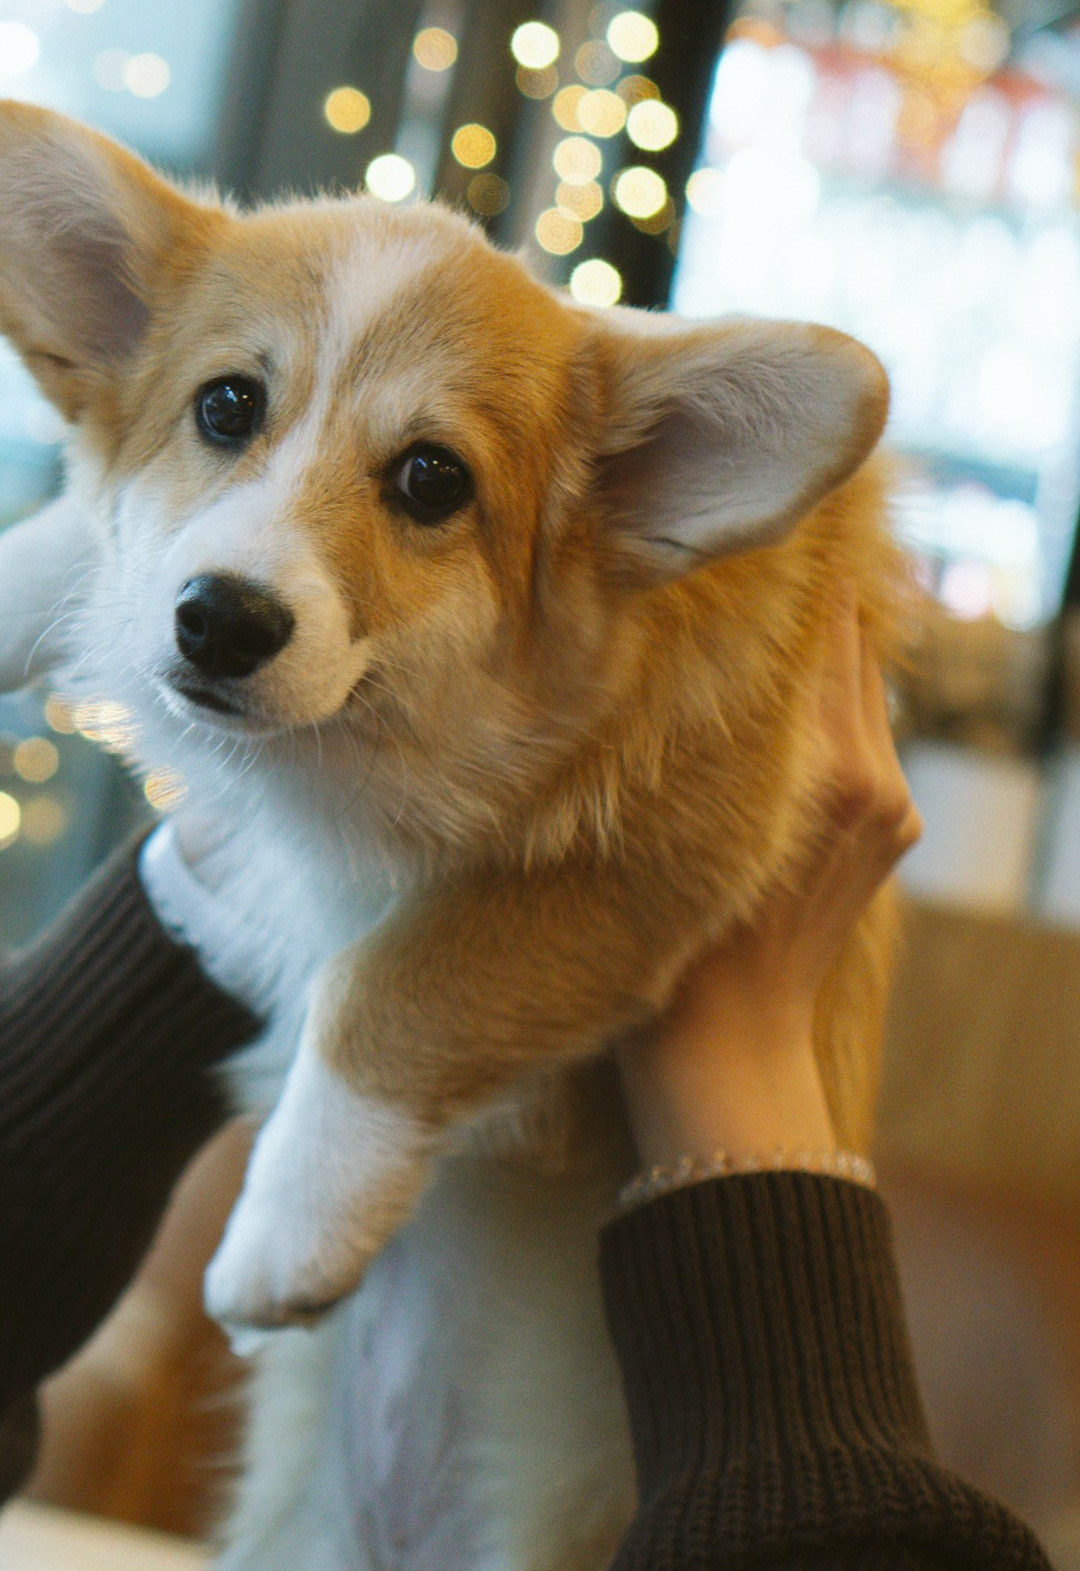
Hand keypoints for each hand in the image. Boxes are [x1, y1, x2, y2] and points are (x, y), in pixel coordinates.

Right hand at [616, 598, 920, 1170]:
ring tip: (751, 606)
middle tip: (744, 543)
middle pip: (848, 646)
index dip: (787, 571)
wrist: (730, 1050)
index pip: (821, 627)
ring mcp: (890, 805)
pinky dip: (824, 703)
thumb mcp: (684, 813)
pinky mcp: (890, 826)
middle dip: (801, 601)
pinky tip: (773, 688)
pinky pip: (860, 733)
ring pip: (856, 688)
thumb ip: (714, 720)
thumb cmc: (678, 940)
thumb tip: (709, 625)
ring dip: (812, 652)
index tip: (746, 520)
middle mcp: (874, 776)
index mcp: (828, 768)